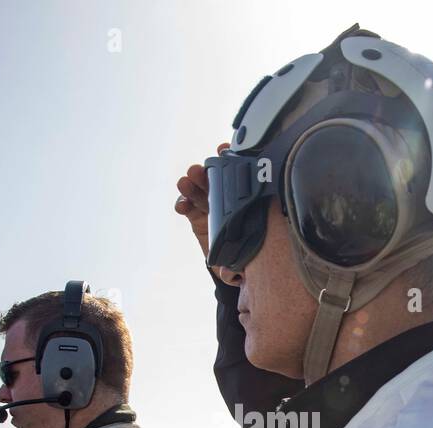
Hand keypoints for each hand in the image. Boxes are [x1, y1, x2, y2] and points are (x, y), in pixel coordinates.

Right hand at [176, 144, 234, 281]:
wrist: (231, 266)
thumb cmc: (247, 254)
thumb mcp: (250, 256)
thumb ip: (244, 261)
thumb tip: (234, 273)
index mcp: (243, 198)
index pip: (236, 174)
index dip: (229, 159)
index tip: (224, 150)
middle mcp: (227, 198)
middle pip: (214, 178)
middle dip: (205, 171)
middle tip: (198, 171)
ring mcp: (210, 205)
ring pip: (198, 189)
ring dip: (190, 184)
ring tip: (185, 184)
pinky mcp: (195, 214)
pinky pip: (186, 204)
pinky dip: (182, 202)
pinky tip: (182, 206)